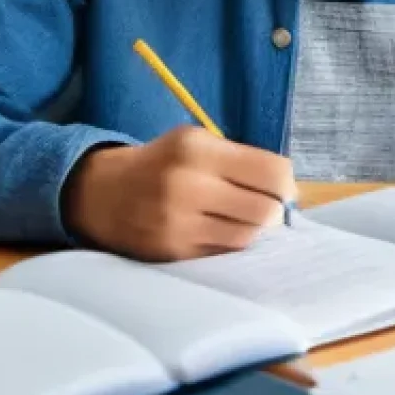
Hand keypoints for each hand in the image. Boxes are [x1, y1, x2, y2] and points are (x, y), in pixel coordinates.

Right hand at [62, 127, 296, 261]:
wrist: (104, 193)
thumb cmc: (164, 162)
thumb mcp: (197, 142)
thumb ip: (241, 159)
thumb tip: (290, 189)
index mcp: (198, 149)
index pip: (269, 172)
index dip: (287, 183)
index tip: (286, 188)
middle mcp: (187, 185)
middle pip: (264, 210)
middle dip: (275, 210)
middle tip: (270, 208)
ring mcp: (178, 223)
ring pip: (247, 237)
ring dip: (254, 229)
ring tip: (242, 218)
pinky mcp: (172, 252)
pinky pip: (223, 253)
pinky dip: (230, 242)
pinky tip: (220, 230)